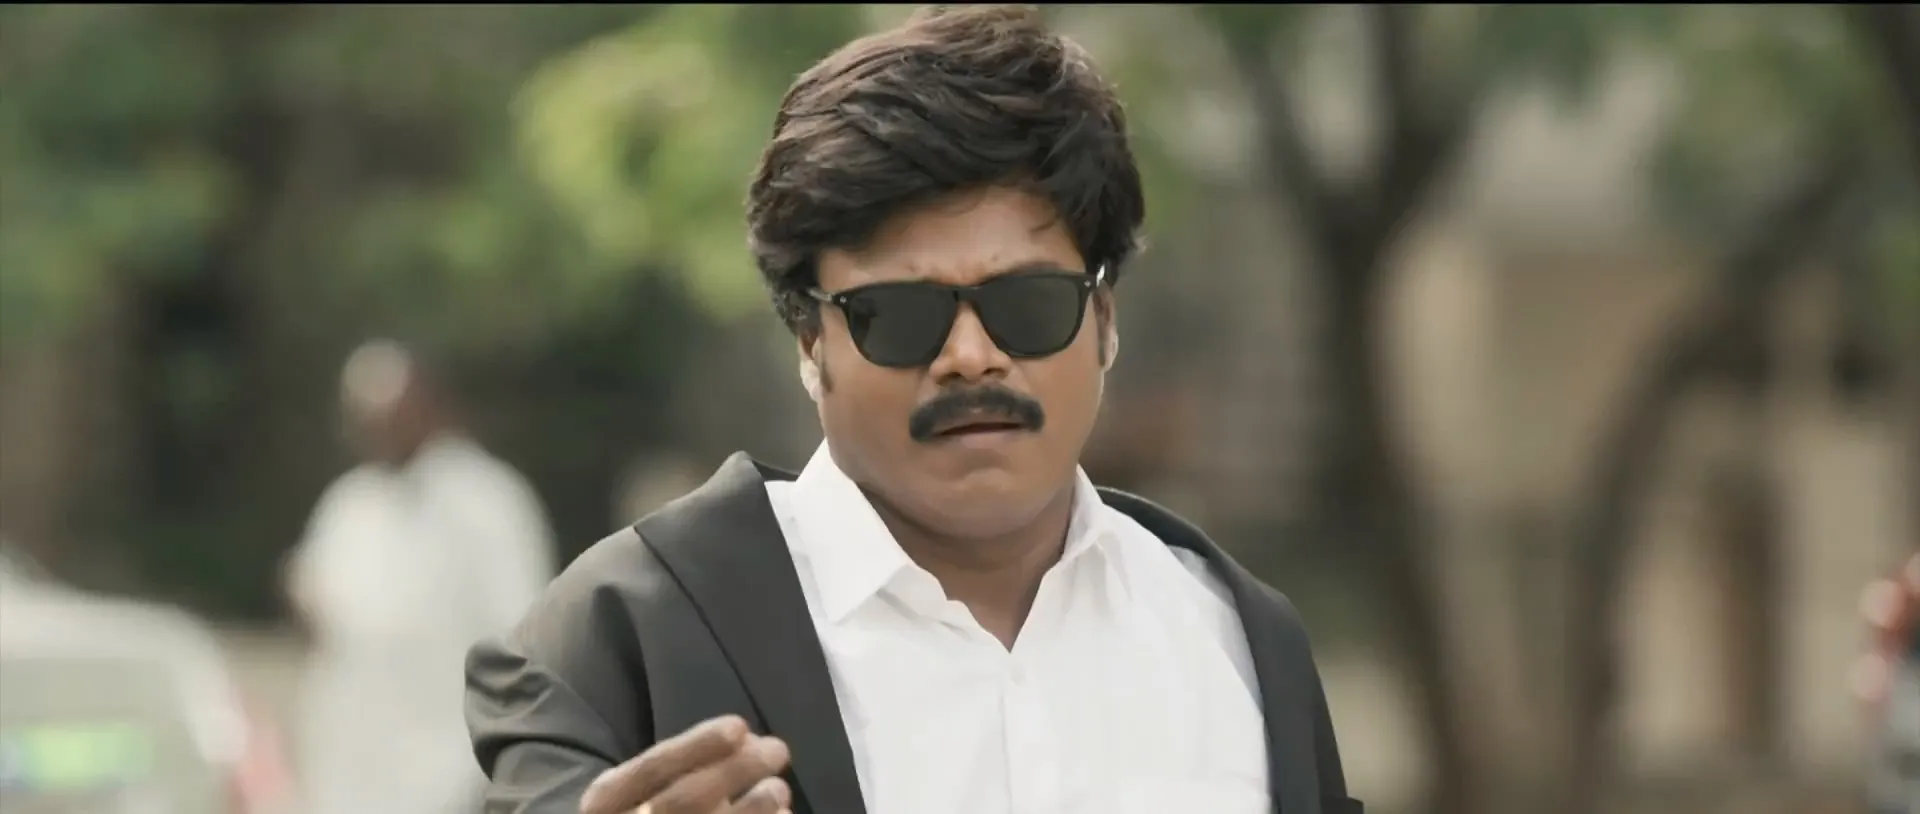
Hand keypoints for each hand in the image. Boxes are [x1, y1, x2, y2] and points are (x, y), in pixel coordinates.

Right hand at [580, 715, 792, 813]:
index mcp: (606, 800)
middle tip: (777, 750)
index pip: (653, 768)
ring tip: (779, 789)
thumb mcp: (640, 789)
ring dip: (751, 810)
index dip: (697, 746)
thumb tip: (749, 742)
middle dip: (734, 772)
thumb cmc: (640, 812)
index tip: (740, 726)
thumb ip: (687, 765)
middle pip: (682, 800)